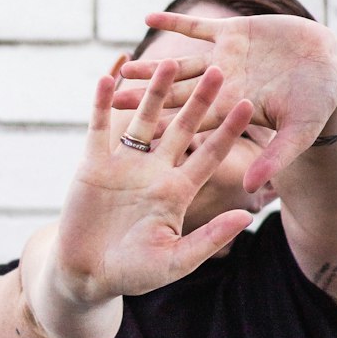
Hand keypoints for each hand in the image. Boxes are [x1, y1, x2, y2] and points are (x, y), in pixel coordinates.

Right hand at [51, 57, 255, 304]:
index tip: (249, 104)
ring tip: (169, 62)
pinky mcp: (94, 164)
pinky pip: (98, 127)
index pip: (210, 154)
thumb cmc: (134, 273)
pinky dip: (101, 104)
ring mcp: (125, 164)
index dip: (228, 130)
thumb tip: (246, 217)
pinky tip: (107, 78)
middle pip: (182, 127)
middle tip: (220, 68)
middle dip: (200, 100)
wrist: (87, 275)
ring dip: (155, 92)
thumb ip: (209, 238)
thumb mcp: (176, 260)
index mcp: (178, 190)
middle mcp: (155, 170)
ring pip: (143, 119)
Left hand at [112, 12, 336, 194]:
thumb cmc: (320, 104)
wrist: (334, 67)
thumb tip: (252, 189)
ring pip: (180, 64)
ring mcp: (226, 59)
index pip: (190, 122)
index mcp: (233, 109)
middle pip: (176, 95)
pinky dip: (175, 22)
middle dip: (146, 99)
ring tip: (122, 66)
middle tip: (114, 101)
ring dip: (153, 66)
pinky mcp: (234, 33)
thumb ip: (275, 157)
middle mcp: (224, 86)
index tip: (132, 135)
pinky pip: (198, 27)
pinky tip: (147, 16)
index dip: (162, 127)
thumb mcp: (299, 133)